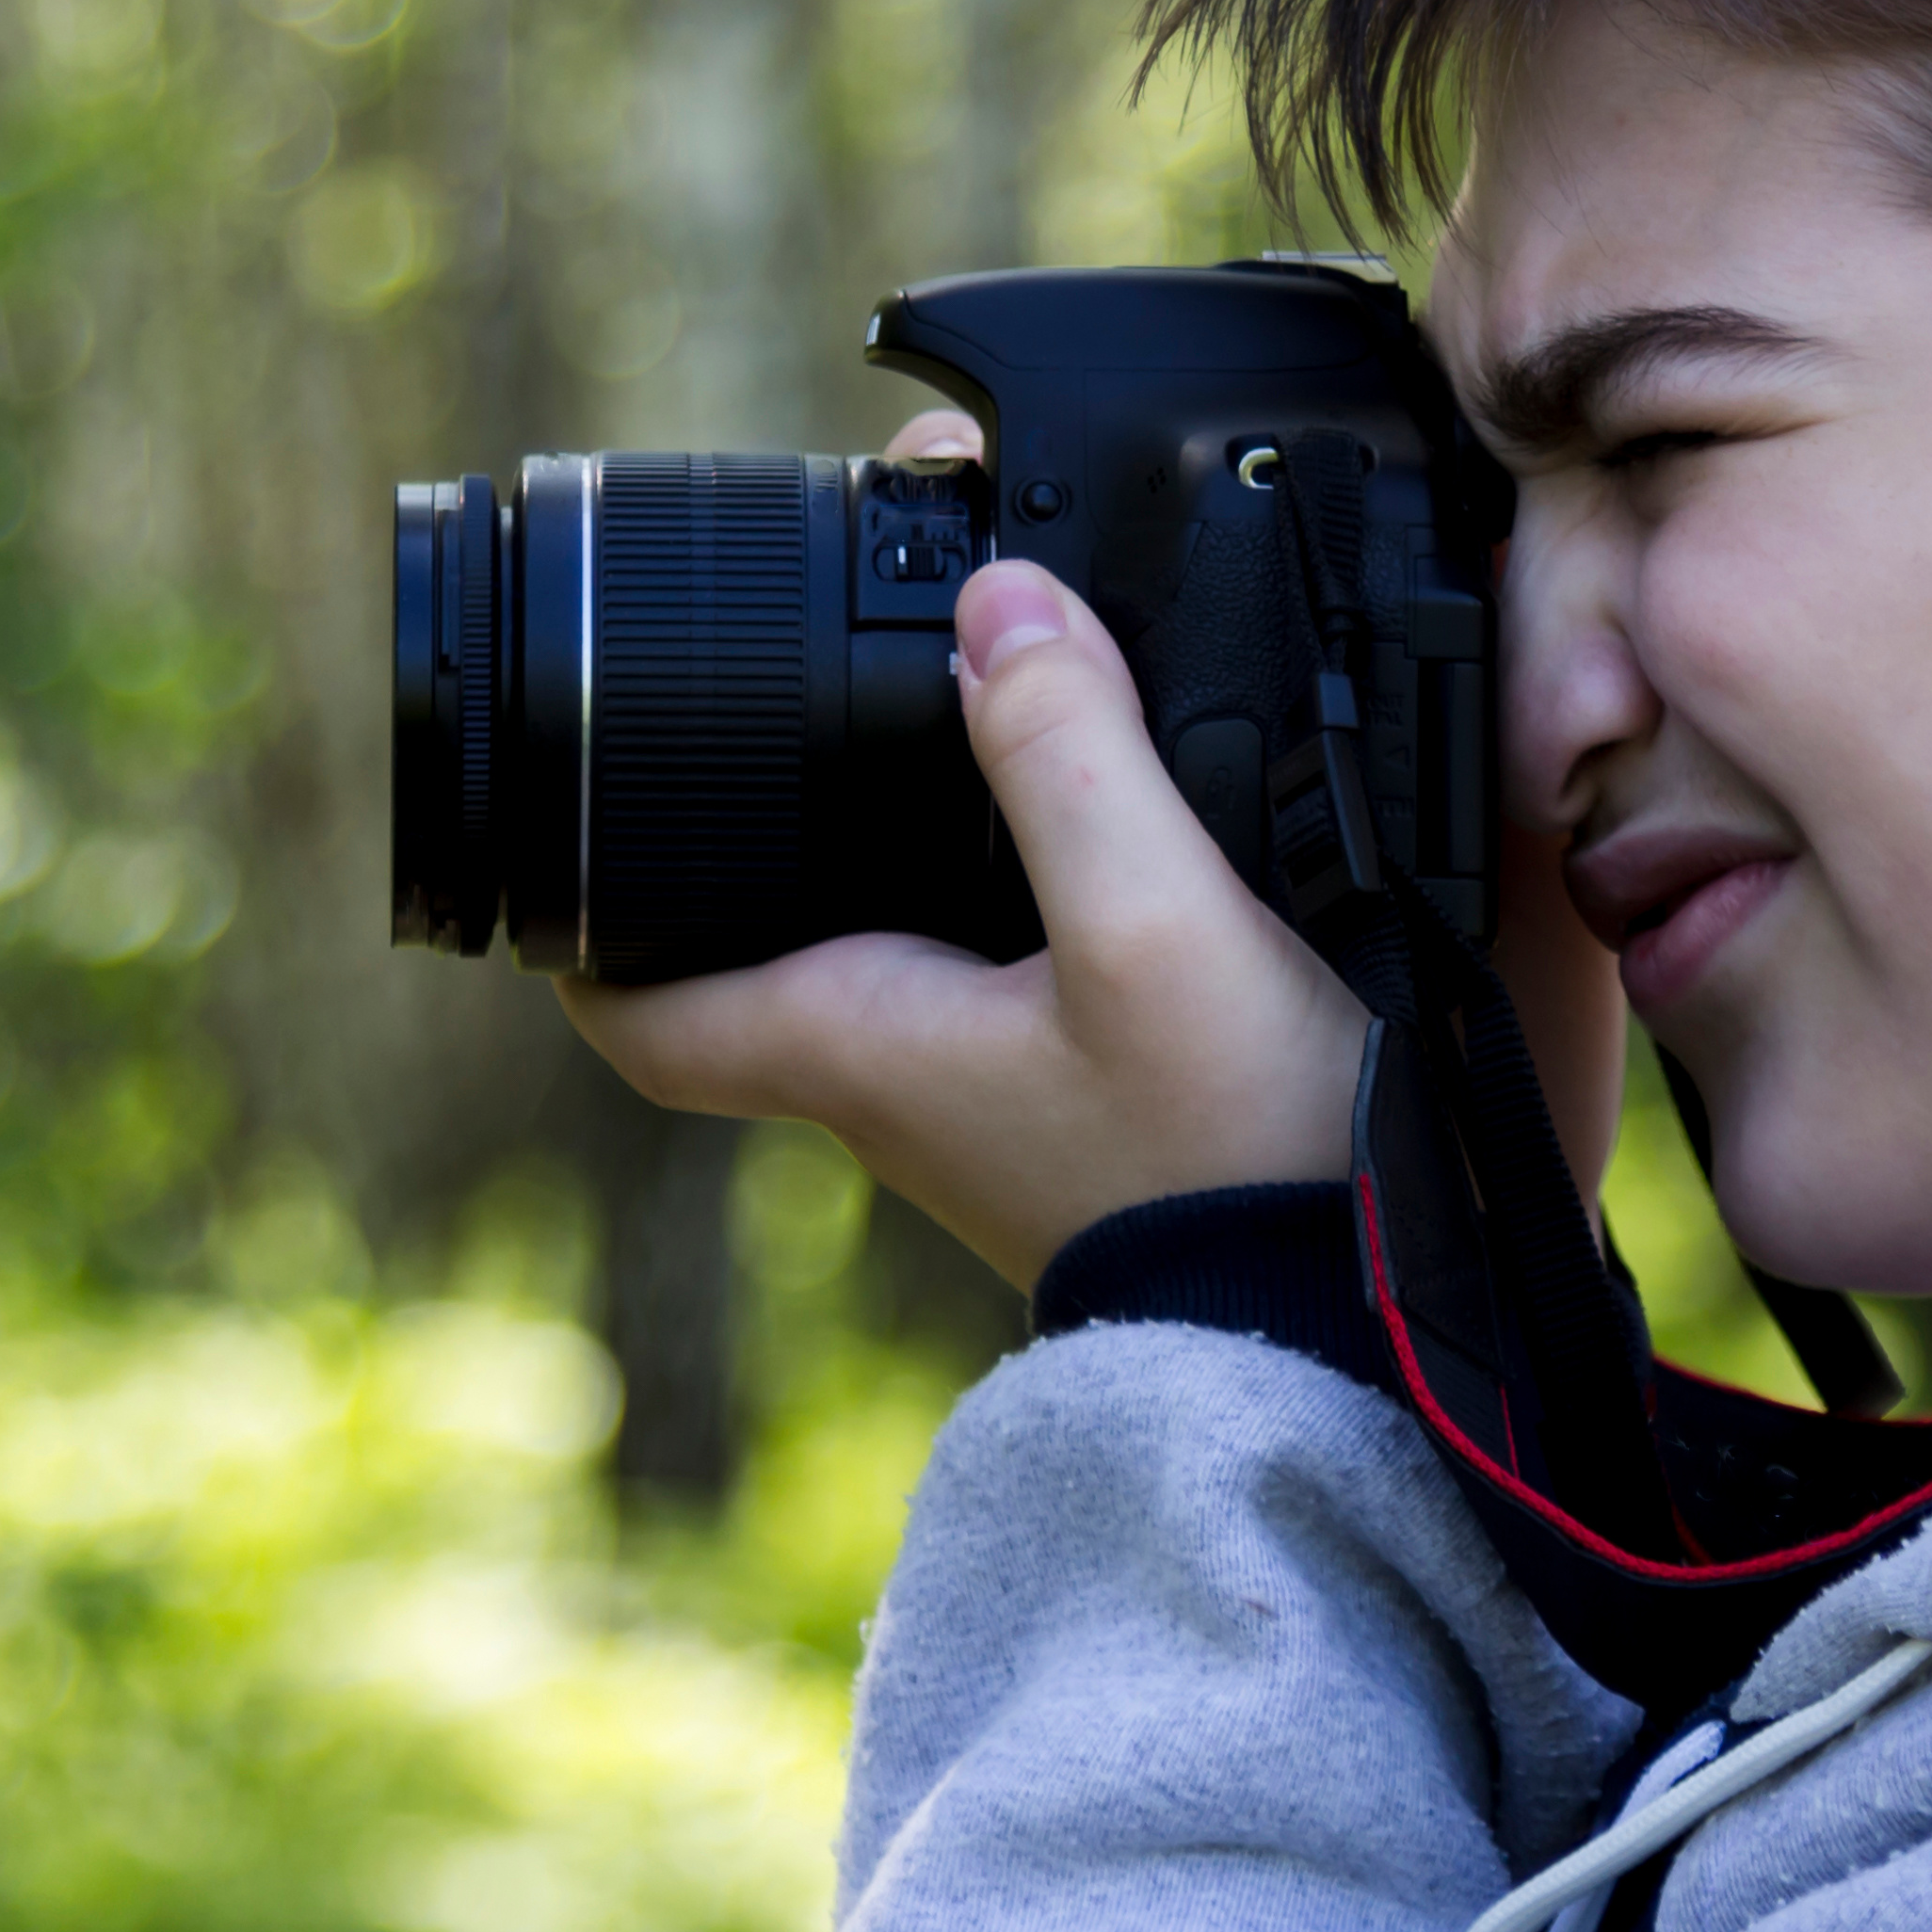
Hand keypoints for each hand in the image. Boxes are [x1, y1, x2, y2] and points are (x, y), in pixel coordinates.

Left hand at [558, 412, 1631, 1289]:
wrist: (1370, 1331)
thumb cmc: (1235, 1166)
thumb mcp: (1156, 934)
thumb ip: (1074, 760)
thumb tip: (997, 599)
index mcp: (859, 1041)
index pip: (639, 1005)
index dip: (569, 912)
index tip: (560, 803)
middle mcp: (903, 1079)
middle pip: (763, 945)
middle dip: (757, 819)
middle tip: (785, 681)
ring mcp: (999, 1099)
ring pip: (891, 948)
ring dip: (895, 840)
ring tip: (954, 704)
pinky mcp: (1097, 1101)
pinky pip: (1011, 971)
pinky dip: (1019, 884)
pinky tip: (1111, 816)